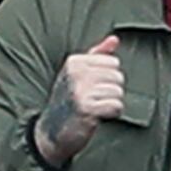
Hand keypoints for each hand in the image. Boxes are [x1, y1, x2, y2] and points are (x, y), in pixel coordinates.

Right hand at [32, 37, 123, 169]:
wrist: (52, 131)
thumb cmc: (69, 100)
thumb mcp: (78, 74)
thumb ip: (98, 55)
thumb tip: (114, 39)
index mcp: (74, 62)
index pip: (114, 63)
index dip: (108, 78)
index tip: (91, 86)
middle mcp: (76, 73)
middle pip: (118, 77)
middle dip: (110, 91)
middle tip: (92, 99)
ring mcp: (79, 90)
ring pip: (118, 92)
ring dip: (109, 103)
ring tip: (93, 107)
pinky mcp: (86, 108)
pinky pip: (116, 106)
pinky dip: (111, 114)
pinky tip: (97, 116)